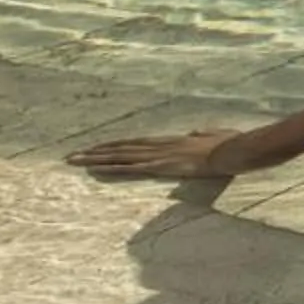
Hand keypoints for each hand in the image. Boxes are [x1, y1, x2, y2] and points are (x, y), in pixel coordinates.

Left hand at [67, 131, 242, 179]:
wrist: (231, 149)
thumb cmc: (226, 143)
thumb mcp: (211, 136)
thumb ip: (200, 133)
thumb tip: (194, 132)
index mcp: (168, 140)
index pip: (134, 143)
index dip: (113, 146)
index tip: (95, 148)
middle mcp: (158, 145)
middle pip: (121, 148)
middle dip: (95, 152)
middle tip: (72, 156)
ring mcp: (158, 155)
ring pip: (121, 156)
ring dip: (97, 159)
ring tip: (76, 161)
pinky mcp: (161, 166)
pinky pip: (133, 168)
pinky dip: (114, 168)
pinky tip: (99, 171)